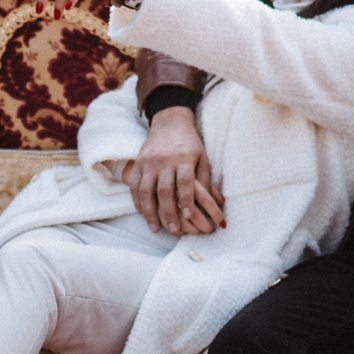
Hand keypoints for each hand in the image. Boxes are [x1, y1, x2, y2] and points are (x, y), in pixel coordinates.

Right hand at [130, 106, 224, 233]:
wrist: (170, 123)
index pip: (184, 181)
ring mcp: (149, 161)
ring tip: (155, 228)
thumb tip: (219, 204)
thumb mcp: (203, 158)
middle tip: (174, 229)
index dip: (185, 199)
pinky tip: (144, 214)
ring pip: (146, 190)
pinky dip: (138, 202)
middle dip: (168, 212)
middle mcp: (164, 160)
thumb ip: (207, 181)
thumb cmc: (190, 144)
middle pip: (164, 190)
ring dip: (150, 212)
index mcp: (184, 158)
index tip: (187, 216)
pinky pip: (134, 186)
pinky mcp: (138, 163)